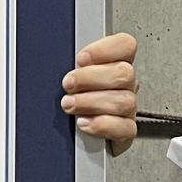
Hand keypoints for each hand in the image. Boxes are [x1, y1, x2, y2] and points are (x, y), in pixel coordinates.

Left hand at [61, 33, 139, 156]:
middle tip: (68, 84)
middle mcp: (125, 85)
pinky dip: (102, 125)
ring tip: (70, 105)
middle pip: (124, 73)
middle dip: (90, 78)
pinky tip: (84, 123)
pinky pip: (125, 128)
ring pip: (124, 101)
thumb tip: (54, 56)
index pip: (125, 45)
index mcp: (114, 64)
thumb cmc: (71, 99)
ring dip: (92, 102)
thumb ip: (68, 63)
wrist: (74, 137)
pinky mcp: (125, 132)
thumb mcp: (68, 75)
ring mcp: (127, 109)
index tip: (81, 58)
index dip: (105, 49)